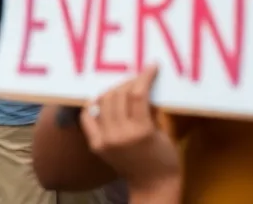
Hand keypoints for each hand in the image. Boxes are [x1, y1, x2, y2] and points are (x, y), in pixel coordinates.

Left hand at [79, 66, 180, 195]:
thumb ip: (151, 110)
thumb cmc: (165, 159)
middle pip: (117, 95)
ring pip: (102, 102)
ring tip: (123, 88)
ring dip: (112, 90)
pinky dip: (94, 105)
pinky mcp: (96, 145)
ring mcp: (105, 139)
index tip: (151, 66)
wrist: (152, 186)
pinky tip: (102, 99)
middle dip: (128, 82)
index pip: (137, 94)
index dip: (144, 76)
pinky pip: (88, 117)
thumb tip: (144, 86)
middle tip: (137, 78)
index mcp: (141, 131)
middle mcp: (119, 134)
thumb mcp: (163, 132)